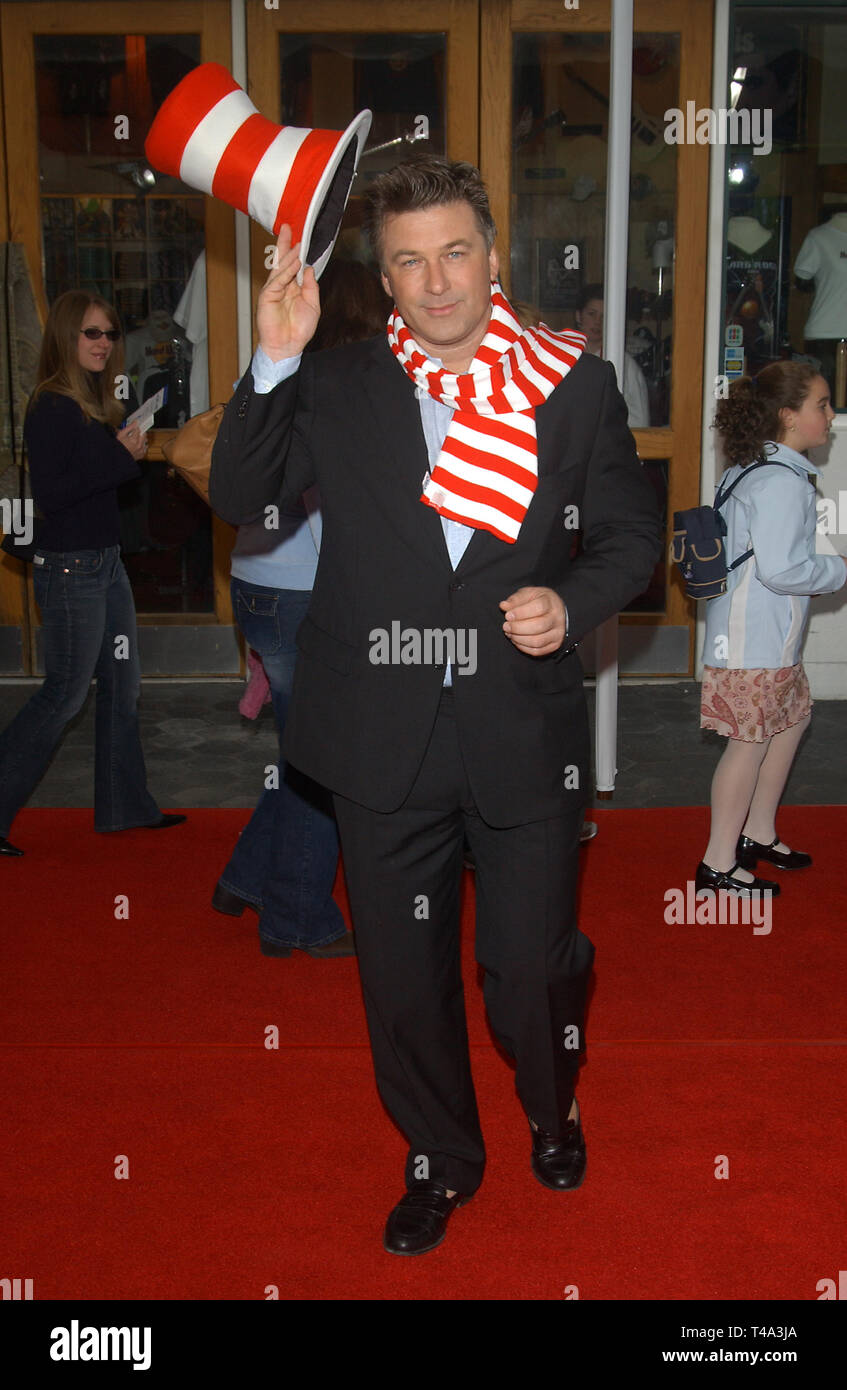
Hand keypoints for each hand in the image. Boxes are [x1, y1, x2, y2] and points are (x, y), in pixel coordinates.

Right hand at [118, 423, 146, 460]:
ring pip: (146, 441)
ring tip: (135, 439)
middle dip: (140, 432)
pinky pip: (145, 447)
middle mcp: (139, 445)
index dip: (136, 427)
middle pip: (144, 434)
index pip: (138, 429)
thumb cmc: (118, 446)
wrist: (118, 457)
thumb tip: (136, 422)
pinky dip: (142, 445)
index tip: (134, 427)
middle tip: (134, 433)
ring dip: (142, 439)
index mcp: (134, 440)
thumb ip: (129, 427)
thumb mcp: (121, 434)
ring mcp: (141, 450)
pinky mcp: (142, 454)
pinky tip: (137, 445)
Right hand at [256, 224, 319, 360]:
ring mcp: (273, 290)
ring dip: (289, 256)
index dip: (295, 251)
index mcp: (292, 287)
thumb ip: (310, 287)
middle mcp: (282, 286)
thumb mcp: (312, 305)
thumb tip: (308, 268)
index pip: (292, 265)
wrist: (288, 347)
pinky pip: (277, 280)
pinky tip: (294, 263)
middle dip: (285, 244)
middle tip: (289, 228)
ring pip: (280, 268)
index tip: (298, 237)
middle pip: (282, 261)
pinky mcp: (267, 296)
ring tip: (298, 245)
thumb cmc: (299, 330)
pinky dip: (285, 271)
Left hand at [500, 586, 567, 655]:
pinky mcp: (554, 645)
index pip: (539, 607)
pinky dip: (523, 647)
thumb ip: (516, 599)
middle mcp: (557, 618)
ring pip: (537, 641)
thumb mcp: (528, 594)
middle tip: (506, 626)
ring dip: (519, 639)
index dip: (521, 613)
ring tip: (510, 633)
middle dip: (518, 628)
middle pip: (538, 626)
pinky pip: (537, 651)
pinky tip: (516, 640)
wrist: (554, 611)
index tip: (508, 615)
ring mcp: (558, 633)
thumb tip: (504, 606)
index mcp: (551, 602)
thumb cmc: (538, 601)